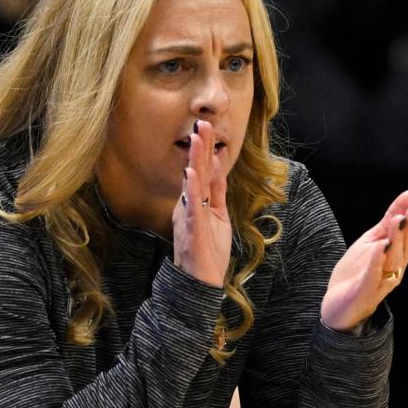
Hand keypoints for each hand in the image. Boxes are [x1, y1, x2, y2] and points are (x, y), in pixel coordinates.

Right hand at [172, 120, 231, 286]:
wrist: (200, 284)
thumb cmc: (208, 252)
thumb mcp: (218, 217)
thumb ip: (217, 193)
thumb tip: (218, 167)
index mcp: (198, 203)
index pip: (202, 172)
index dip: (205, 150)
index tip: (207, 127)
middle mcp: (190, 207)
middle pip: (196, 172)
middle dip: (199, 148)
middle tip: (201, 123)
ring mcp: (189, 218)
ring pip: (192, 186)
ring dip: (194, 162)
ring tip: (196, 140)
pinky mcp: (191, 232)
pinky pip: (191, 209)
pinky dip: (191, 191)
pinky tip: (191, 174)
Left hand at [320, 189, 407, 332]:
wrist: (337, 305)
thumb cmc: (358, 271)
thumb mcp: (374, 239)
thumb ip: (391, 218)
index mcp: (398, 257)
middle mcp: (394, 269)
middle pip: (406, 248)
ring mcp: (380, 282)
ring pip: (392, 260)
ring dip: (397, 240)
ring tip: (398, 221)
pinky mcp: (364, 291)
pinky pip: (373, 275)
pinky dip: (378, 261)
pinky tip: (381, 246)